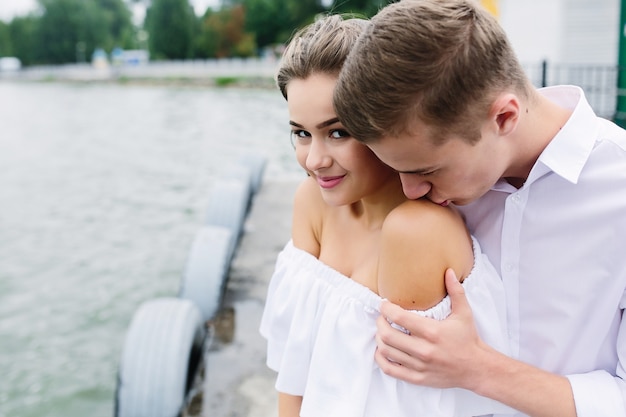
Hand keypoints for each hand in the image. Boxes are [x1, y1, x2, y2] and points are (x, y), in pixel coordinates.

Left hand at [374, 268, 489, 390]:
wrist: (476, 368)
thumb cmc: (468, 339)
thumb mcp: (464, 313)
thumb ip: (456, 291)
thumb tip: (449, 271)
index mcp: (433, 332)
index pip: (400, 318)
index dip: (386, 309)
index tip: (384, 304)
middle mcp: (424, 350)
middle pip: (388, 335)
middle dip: (380, 323)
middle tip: (381, 318)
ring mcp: (420, 366)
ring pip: (386, 352)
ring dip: (379, 339)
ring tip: (382, 331)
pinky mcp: (418, 378)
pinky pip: (390, 370)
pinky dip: (381, 359)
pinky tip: (382, 350)